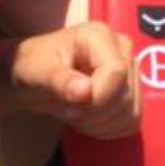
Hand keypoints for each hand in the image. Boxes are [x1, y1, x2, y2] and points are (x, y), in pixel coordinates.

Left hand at [11, 22, 138, 137]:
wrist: (36, 76)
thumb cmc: (32, 67)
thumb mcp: (35, 72)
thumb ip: (59, 80)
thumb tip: (85, 91)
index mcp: (99, 36)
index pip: (116, 73)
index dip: (95, 99)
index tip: (68, 108)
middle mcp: (121, 49)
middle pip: (125, 96)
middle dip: (93, 114)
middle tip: (66, 111)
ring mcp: (131, 70)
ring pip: (130, 112)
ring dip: (99, 124)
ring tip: (74, 113)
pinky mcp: (132, 92)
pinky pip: (131, 122)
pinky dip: (108, 129)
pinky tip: (87, 120)